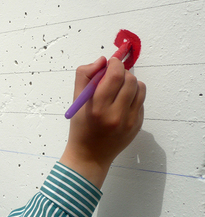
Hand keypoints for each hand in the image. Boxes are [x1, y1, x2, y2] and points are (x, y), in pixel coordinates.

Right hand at [60, 57, 145, 188]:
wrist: (90, 155)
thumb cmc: (80, 126)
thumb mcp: (76, 101)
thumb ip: (85, 76)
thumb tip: (102, 60)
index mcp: (98, 108)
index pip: (115, 76)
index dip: (115, 64)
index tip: (110, 62)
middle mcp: (117, 115)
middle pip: (130, 80)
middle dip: (122, 72)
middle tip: (113, 76)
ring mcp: (131, 121)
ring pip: (140, 88)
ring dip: (130, 82)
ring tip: (119, 88)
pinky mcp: (138, 125)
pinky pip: (141, 101)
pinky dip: (133, 96)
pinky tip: (122, 102)